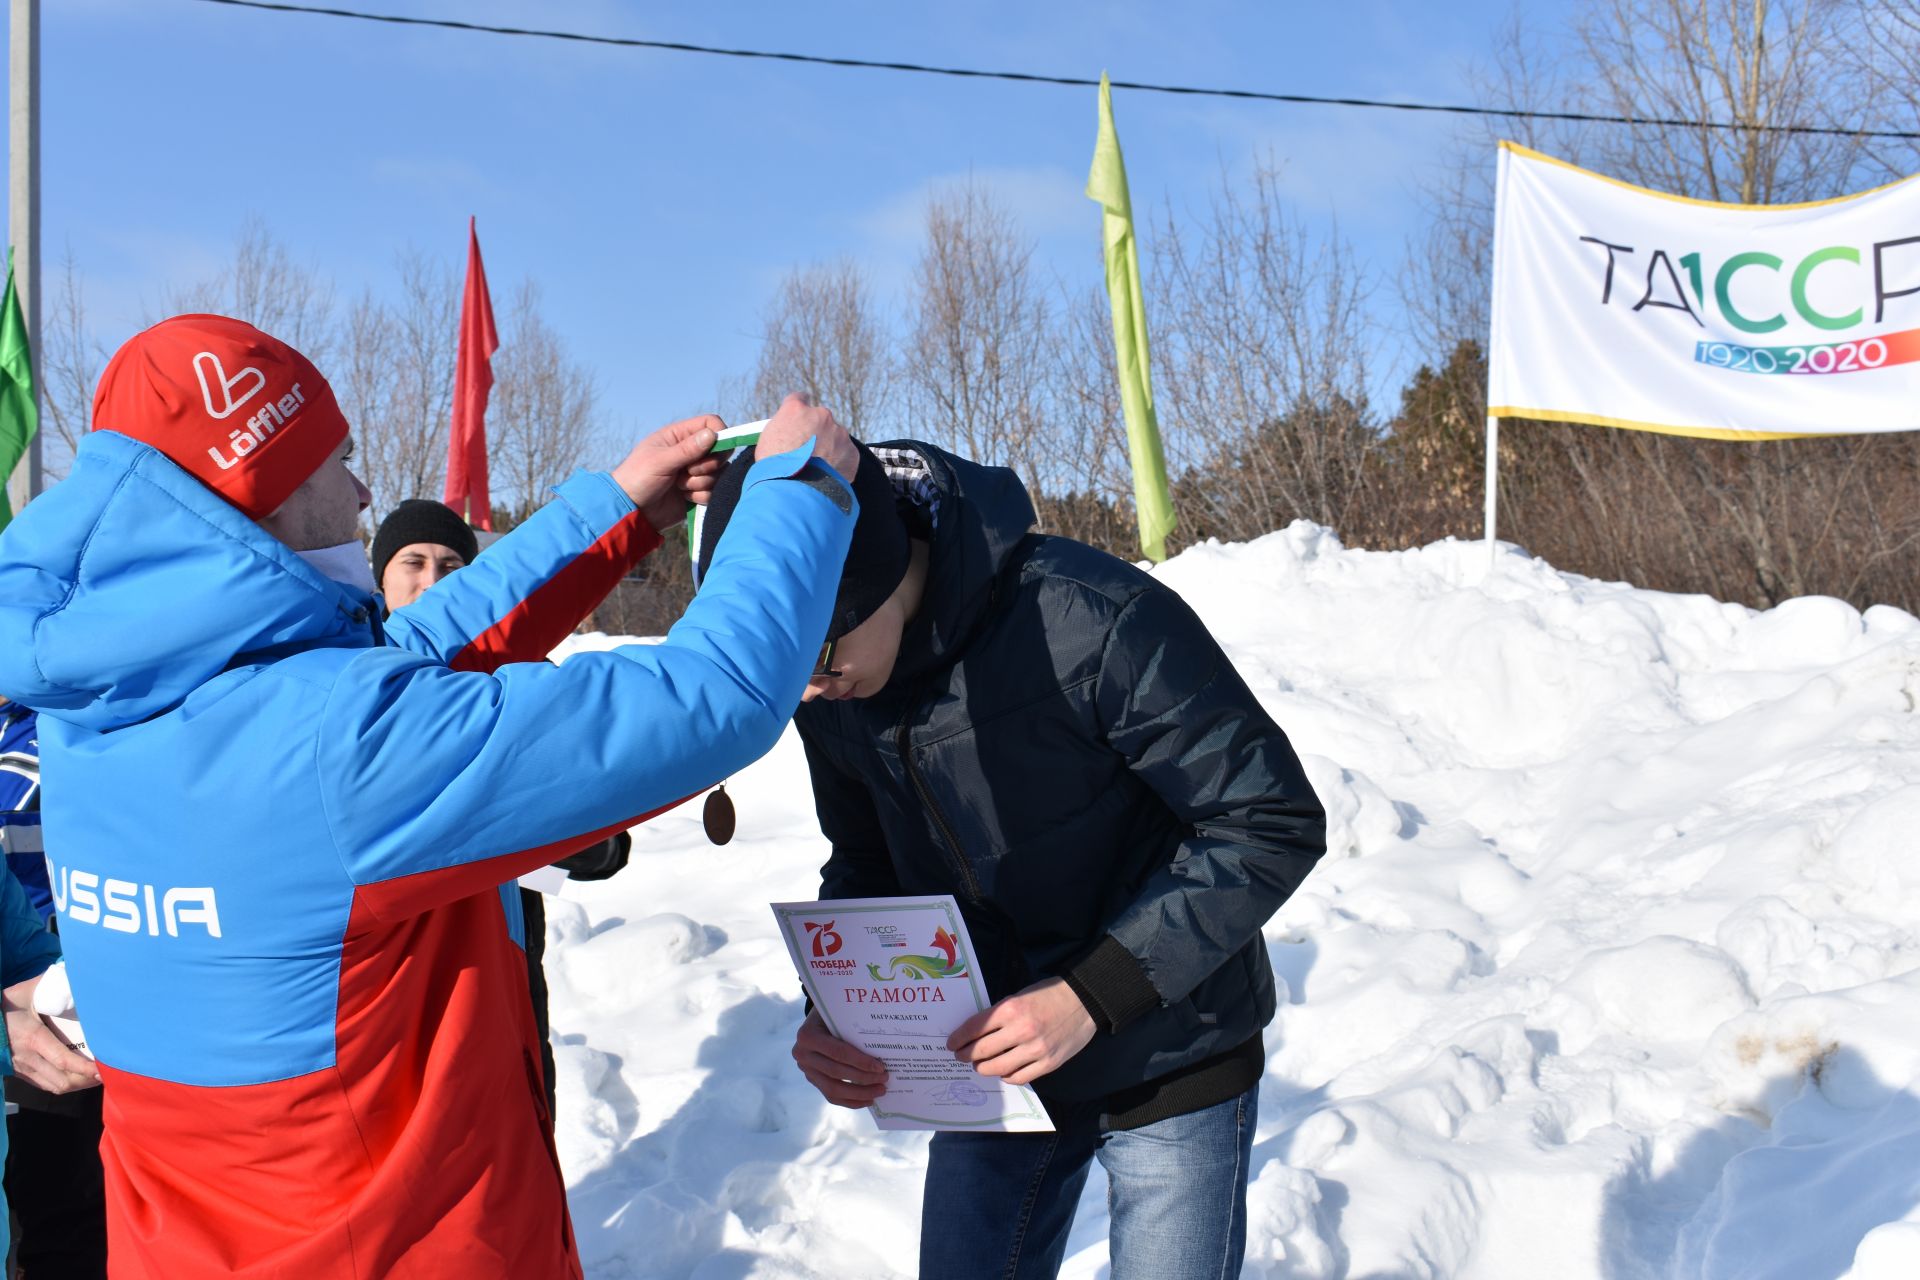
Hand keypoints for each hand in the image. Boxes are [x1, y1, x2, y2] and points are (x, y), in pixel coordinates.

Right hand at [2, 976, 99, 1093]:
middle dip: (87, 1080)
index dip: (84, 1068)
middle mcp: (28, 1058)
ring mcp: (22, 1068)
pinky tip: (77, 1077)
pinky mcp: (19, 1072)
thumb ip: (50, 983)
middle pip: (63, 1080)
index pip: (63, 1060)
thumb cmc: (3, 1005)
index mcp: (33, 1039)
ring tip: (96, 1077)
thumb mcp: (25, 991)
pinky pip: (44, 1084)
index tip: (102, 1068)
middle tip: (108, 1072)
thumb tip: (76, 974)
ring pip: (54, 1086)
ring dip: (77, 1084)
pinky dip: (63, 1084)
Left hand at [611, 414, 728, 531]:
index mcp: (679, 436)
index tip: (716, 448)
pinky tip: (684, 498)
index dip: (720, 434)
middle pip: (721, 450)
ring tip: (679, 486)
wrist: (632, 511)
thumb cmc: (638, 479)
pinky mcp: (698, 491)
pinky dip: (701, 496)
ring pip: (719, 473)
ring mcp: (696, 472)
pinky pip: (714, 491)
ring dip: (700, 483)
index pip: (710, 424)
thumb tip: (712, 434)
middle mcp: (691, 452)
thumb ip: (687, 449)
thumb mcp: (660, 461)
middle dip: (708, 464)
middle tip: (688, 471)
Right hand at [756, 393, 860, 483]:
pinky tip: (828, 475)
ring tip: (817, 468)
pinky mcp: (851, 452)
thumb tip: (790, 432)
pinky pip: (846, 455)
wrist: (794, 490)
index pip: (800, 399)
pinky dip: (839, 464)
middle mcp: (821, 415)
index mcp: (796, 409)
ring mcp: (839, 433)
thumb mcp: (767, 440)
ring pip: (835, 437)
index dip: (800, 412)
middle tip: (808, 452)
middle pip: (821, 420)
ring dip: (829, 448)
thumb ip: (783, 429)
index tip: (801, 419)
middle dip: (816, 432)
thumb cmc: (774, 467)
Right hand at [791, 1008, 887, 1107]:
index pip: (838, 1052)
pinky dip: (850, 1100)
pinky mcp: (812, 1080)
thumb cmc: (833, 1014)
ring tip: (880, 1091)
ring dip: (859, 1094)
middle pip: (837, 1072)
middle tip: (885, 1079)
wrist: (817, 1020)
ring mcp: (806, 1069)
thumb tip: (885, 1042)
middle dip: (864, 1078)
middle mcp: (802, 1054)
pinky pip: (831, 1095)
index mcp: (808, 1035)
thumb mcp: (839, 1013)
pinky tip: (867, 1099)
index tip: (881, 1067)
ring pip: (833, 1089)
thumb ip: (853, 1026)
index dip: (861, 1062)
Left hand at [948, 977, 1095, 1085]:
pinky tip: (1004, 1071)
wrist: (1085, 1001)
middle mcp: (1021, 1031)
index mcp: (1011, 1009)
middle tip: (960, 1056)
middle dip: (966, 1055)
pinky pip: (1020, 1077)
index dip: (958, 1038)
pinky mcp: (1048, 1063)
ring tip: (980, 1066)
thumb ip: (1000, 1014)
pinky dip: (1007, 1076)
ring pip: (998, 1068)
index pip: (974, 1028)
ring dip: (983, 1068)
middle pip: (982, 1051)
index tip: (951, 1044)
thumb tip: (978, 1032)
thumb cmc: (1049, 994)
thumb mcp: (1020, 996)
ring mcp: (1035, 1050)